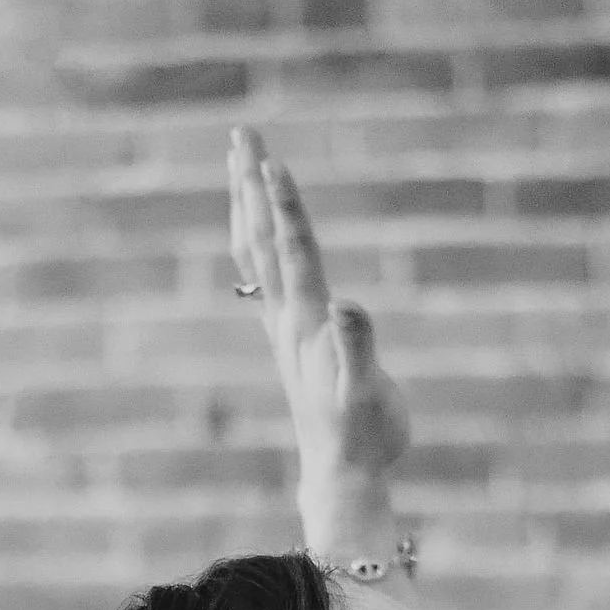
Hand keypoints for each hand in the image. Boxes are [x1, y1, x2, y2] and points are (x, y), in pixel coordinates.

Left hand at [228, 125, 409, 484]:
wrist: (341, 476)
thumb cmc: (364, 437)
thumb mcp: (368, 394)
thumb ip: (357, 347)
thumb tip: (345, 305)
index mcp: (308, 323)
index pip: (294, 253)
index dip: (286, 208)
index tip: (273, 161)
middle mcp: (287, 318)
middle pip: (263, 239)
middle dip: (253, 185)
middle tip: (243, 133)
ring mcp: (284, 328)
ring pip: (255, 254)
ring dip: (247, 205)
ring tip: (241, 162)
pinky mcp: (289, 340)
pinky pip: (263, 276)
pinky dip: (255, 240)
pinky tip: (253, 229)